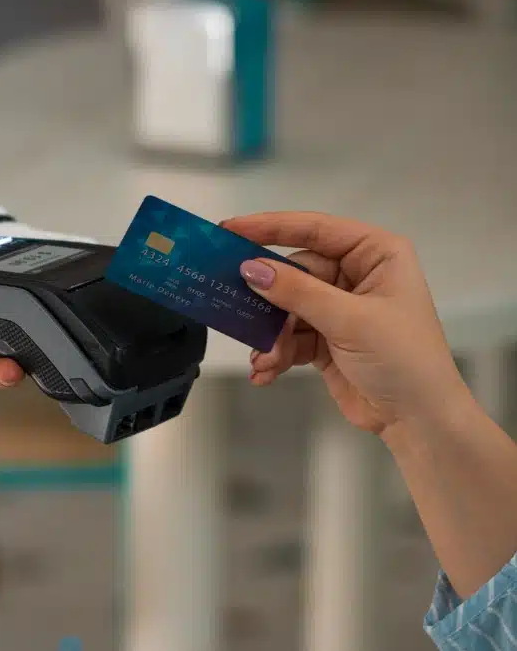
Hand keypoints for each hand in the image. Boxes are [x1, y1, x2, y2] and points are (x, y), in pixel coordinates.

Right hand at [220, 211, 468, 436]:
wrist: (420, 424)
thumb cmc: (402, 359)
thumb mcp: (349, 320)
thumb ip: (297, 292)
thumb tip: (249, 269)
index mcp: (374, 254)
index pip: (315, 229)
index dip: (270, 227)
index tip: (230, 229)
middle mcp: (355, 274)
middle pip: (294, 272)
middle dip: (270, 300)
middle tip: (233, 305)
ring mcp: (339, 307)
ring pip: (287, 307)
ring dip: (271, 334)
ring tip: (263, 358)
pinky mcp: (326, 338)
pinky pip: (289, 335)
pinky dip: (276, 353)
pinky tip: (266, 371)